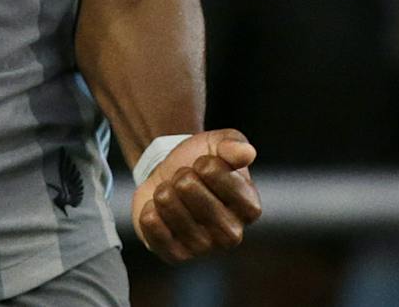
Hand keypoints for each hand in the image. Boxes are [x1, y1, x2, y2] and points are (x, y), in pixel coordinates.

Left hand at [131, 129, 261, 263]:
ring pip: (167, 203)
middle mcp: (232, 234)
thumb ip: (233, 144)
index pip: (219, 173)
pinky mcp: (175, 255)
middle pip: (188, 187)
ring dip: (164, 190)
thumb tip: (247, 152)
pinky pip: (151, 224)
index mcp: (249, 207)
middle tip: (186, 180)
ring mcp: (203, 248)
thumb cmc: (200, 160)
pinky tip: (158, 209)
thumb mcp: (218, 143)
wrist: (170, 176)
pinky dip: (149, 208)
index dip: (205, 162)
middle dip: (181, 175)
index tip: (205, 165)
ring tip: (173, 192)